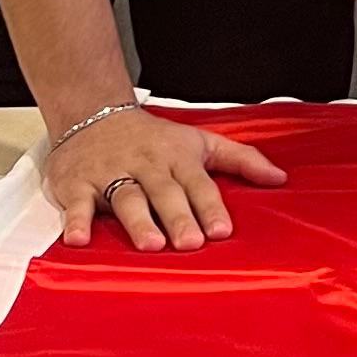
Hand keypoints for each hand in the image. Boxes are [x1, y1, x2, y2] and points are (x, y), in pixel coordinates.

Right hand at [45, 103, 286, 253]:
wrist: (94, 112)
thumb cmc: (155, 137)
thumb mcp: (201, 142)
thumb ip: (241, 159)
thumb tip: (280, 179)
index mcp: (177, 158)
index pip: (198, 184)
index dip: (211, 207)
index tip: (222, 230)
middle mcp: (146, 165)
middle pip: (164, 192)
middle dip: (178, 217)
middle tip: (190, 243)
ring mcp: (111, 173)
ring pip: (126, 197)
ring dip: (138, 221)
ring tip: (150, 245)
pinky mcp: (78, 183)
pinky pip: (77, 203)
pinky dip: (77, 220)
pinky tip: (79, 240)